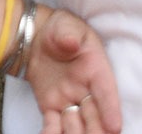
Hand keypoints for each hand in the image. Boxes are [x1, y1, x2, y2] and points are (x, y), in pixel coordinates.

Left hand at [27, 8, 121, 133]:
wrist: (35, 36)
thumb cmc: (59, 30)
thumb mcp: (66, 25)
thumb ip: (68, 33)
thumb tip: (69, 42)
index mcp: (95, 71)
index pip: (106, 93)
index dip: (110, 110)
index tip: (114, 126)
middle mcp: (85, 91)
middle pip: (95, 117)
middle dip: (96, 130)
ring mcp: (69, 101)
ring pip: (77, 125)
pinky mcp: (50, 106)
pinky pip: (53, 124)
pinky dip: (51, 133)